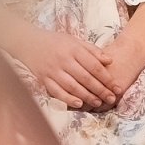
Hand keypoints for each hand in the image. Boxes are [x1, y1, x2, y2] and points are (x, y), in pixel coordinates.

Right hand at [3, 24, 117, 110]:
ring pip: (72, 86)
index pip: (94, 66)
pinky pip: (56, 91)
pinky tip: (78, 104)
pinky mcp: (43, 79)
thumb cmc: (55, 41)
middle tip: (111, 99)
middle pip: (85, 78)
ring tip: (98, 103)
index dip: (107, 78)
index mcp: (73, 49)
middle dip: (100, 90)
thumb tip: (110, 60)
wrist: (28, 42)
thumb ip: (92, 50)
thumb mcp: (75, 41)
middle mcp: (64, 60)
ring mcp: (53, 70)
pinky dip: (67, 98)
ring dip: (87, 96)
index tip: (116, 87)